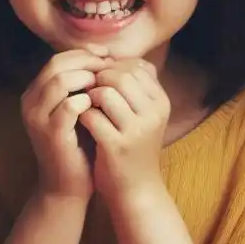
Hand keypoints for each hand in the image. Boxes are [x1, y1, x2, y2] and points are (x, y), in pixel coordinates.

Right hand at [21, 47, 111, 200]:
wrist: (67, 185)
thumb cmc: (79, 145)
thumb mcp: (79, 109)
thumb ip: (84, 84)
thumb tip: (105, 54)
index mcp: (35, 93)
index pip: (58, 59)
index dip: (84, 54)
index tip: (108, 57)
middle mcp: (30, 102)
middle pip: (56, 64)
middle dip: (87, 62)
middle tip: (110, 67)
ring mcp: (37, 118)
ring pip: (59, 81)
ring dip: (86, 78)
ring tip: (106, 85)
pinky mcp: (50, 134)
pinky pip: (68, 106)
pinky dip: (86, 101)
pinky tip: (100, 105)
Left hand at [80, 58, 169, 201]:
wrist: (135, 189)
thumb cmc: (134, 146)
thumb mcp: (143, 114)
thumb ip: (133, 85)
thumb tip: (113, 54)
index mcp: (161, 102)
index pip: (136, 66)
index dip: (112, 67)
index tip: (100, 78)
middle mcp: (154, 113)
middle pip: (120, 75)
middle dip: (99, 78)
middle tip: (89, 90)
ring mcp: (136, 130)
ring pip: (106, 92)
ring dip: (89, 95)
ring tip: (87, 105)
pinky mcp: (116, 146)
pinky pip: (92, 115)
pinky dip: (83, 114)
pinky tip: (83, 122)